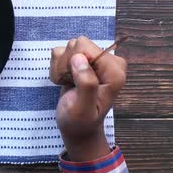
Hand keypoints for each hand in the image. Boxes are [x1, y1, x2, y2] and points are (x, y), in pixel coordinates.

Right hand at [49, 36, 126, 161]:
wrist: (77, 128)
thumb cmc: (80, 122)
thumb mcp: (83, 109)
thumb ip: (86, 84)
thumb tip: (79, 58)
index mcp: (115, 71)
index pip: (85, 47)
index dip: (72, 62)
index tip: (72, 81)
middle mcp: (108, 62)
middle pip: (77, 44)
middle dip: (66, 64)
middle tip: (69, 84)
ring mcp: (97, 60)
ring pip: (68, 47)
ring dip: (61, 66)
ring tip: (67, 84)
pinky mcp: (85, 61)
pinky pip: (63, 52)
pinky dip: (58, 67)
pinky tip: (65, 81)